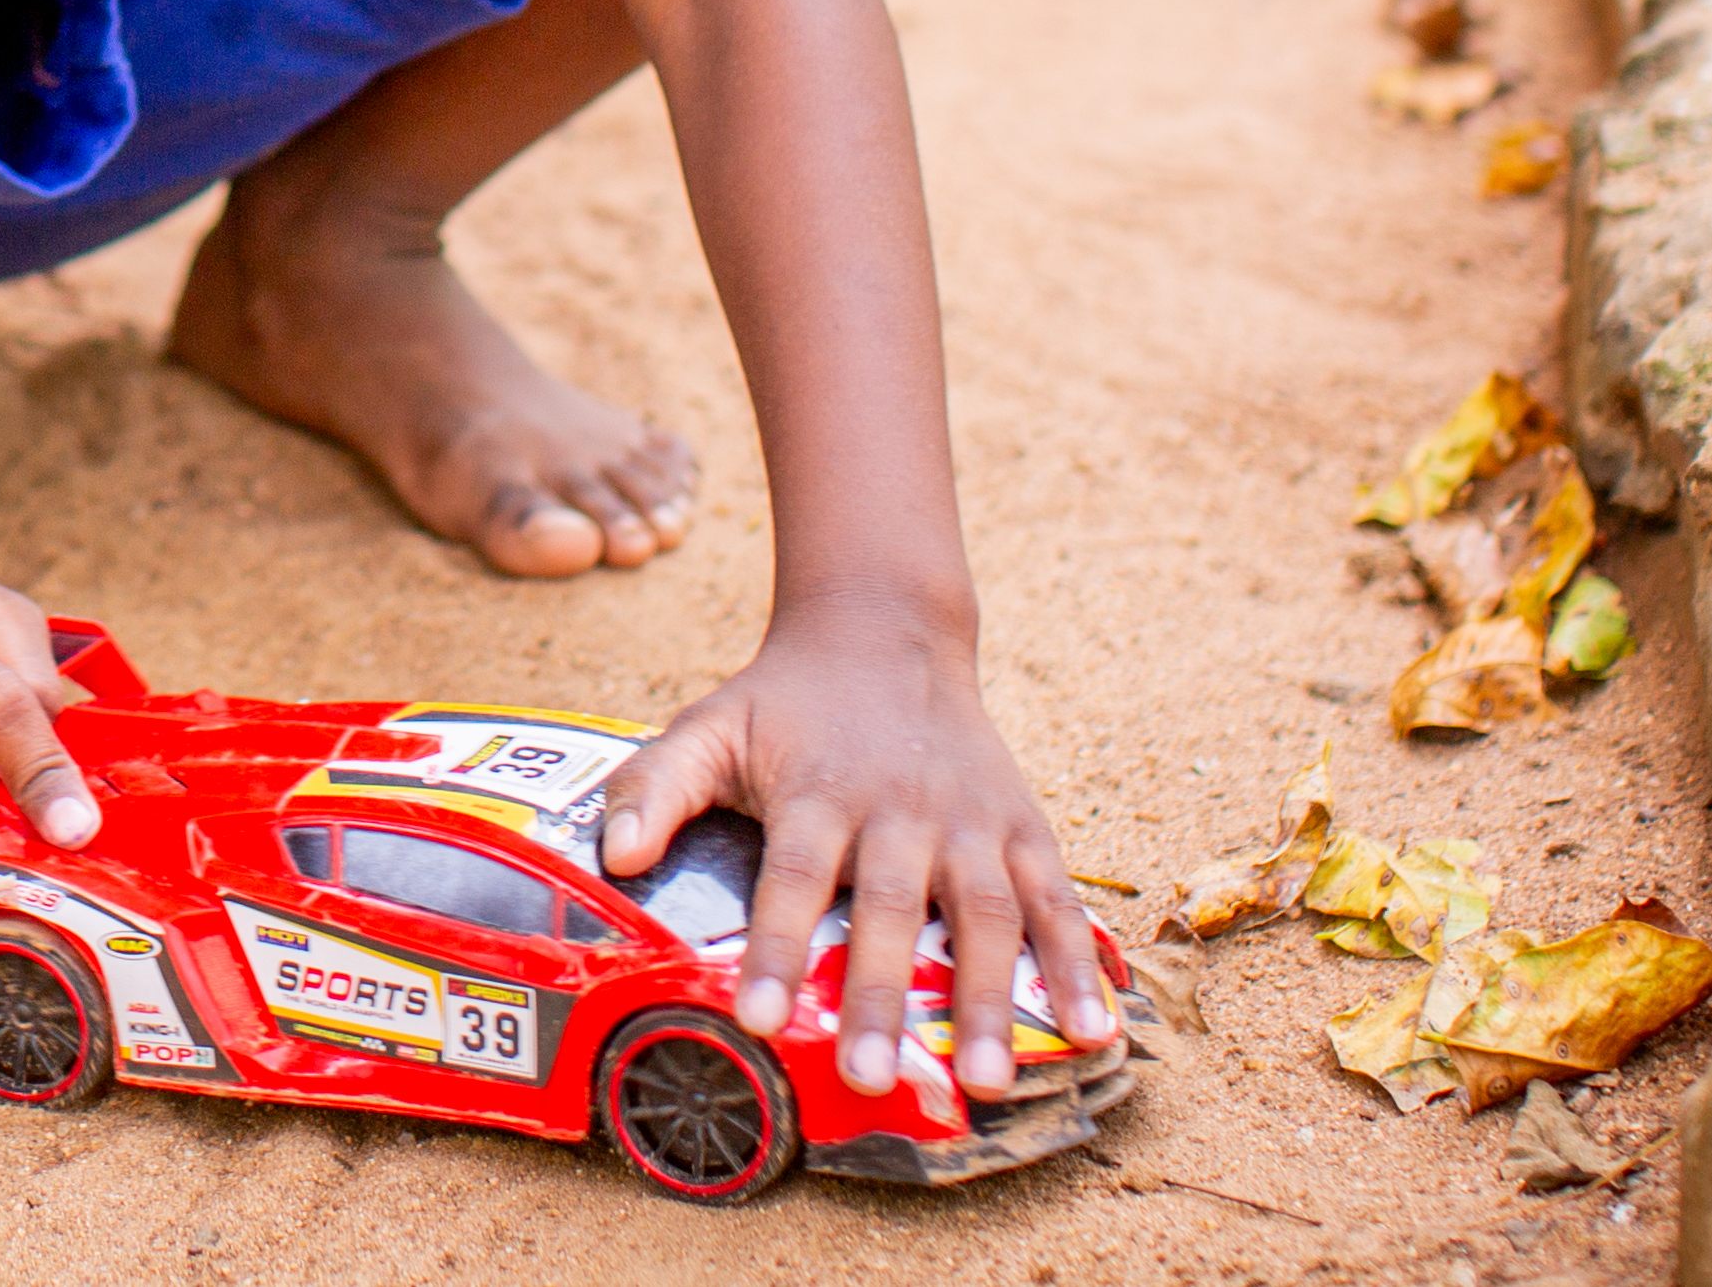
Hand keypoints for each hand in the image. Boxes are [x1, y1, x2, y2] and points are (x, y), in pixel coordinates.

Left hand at [588, 599, 1111, 1102]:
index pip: (794, 878)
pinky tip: (1097, 1029)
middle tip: (871, 1078)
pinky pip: (1057, 899)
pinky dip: (1080, 964)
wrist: (883, 630)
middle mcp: (900, 809)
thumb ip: (655, 787)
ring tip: (982, 1080)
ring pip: (986, 913)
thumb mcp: (710, 725)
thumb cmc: (785, 701)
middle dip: (881, 995)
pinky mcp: (1020, 826)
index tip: (759, 1018)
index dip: (778, 948)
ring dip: (988, 999)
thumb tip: (614, 855)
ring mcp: (969, 820)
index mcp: (819, 791)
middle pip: (891, 908)